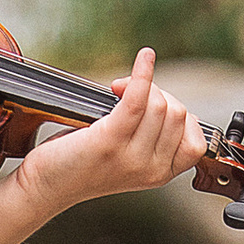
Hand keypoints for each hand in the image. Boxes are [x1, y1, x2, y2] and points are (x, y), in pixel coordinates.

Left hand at [11, 51, 204, 215]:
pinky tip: (144, 58)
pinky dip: (142, 73)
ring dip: (142, 85)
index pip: (196, 141)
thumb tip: (167, 99)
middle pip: (178, 114)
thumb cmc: (84, 163)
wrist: (47, 184)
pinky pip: (138, 99)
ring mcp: (132, 157)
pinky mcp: (109, 141)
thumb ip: (154, 138)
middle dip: (158, 94)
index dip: (180, 117)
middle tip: (127, 95)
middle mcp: (151, 170)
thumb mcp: (131, 157)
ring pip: (160, 104)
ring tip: (118, 89)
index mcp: (160, 175)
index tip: (154, 109)